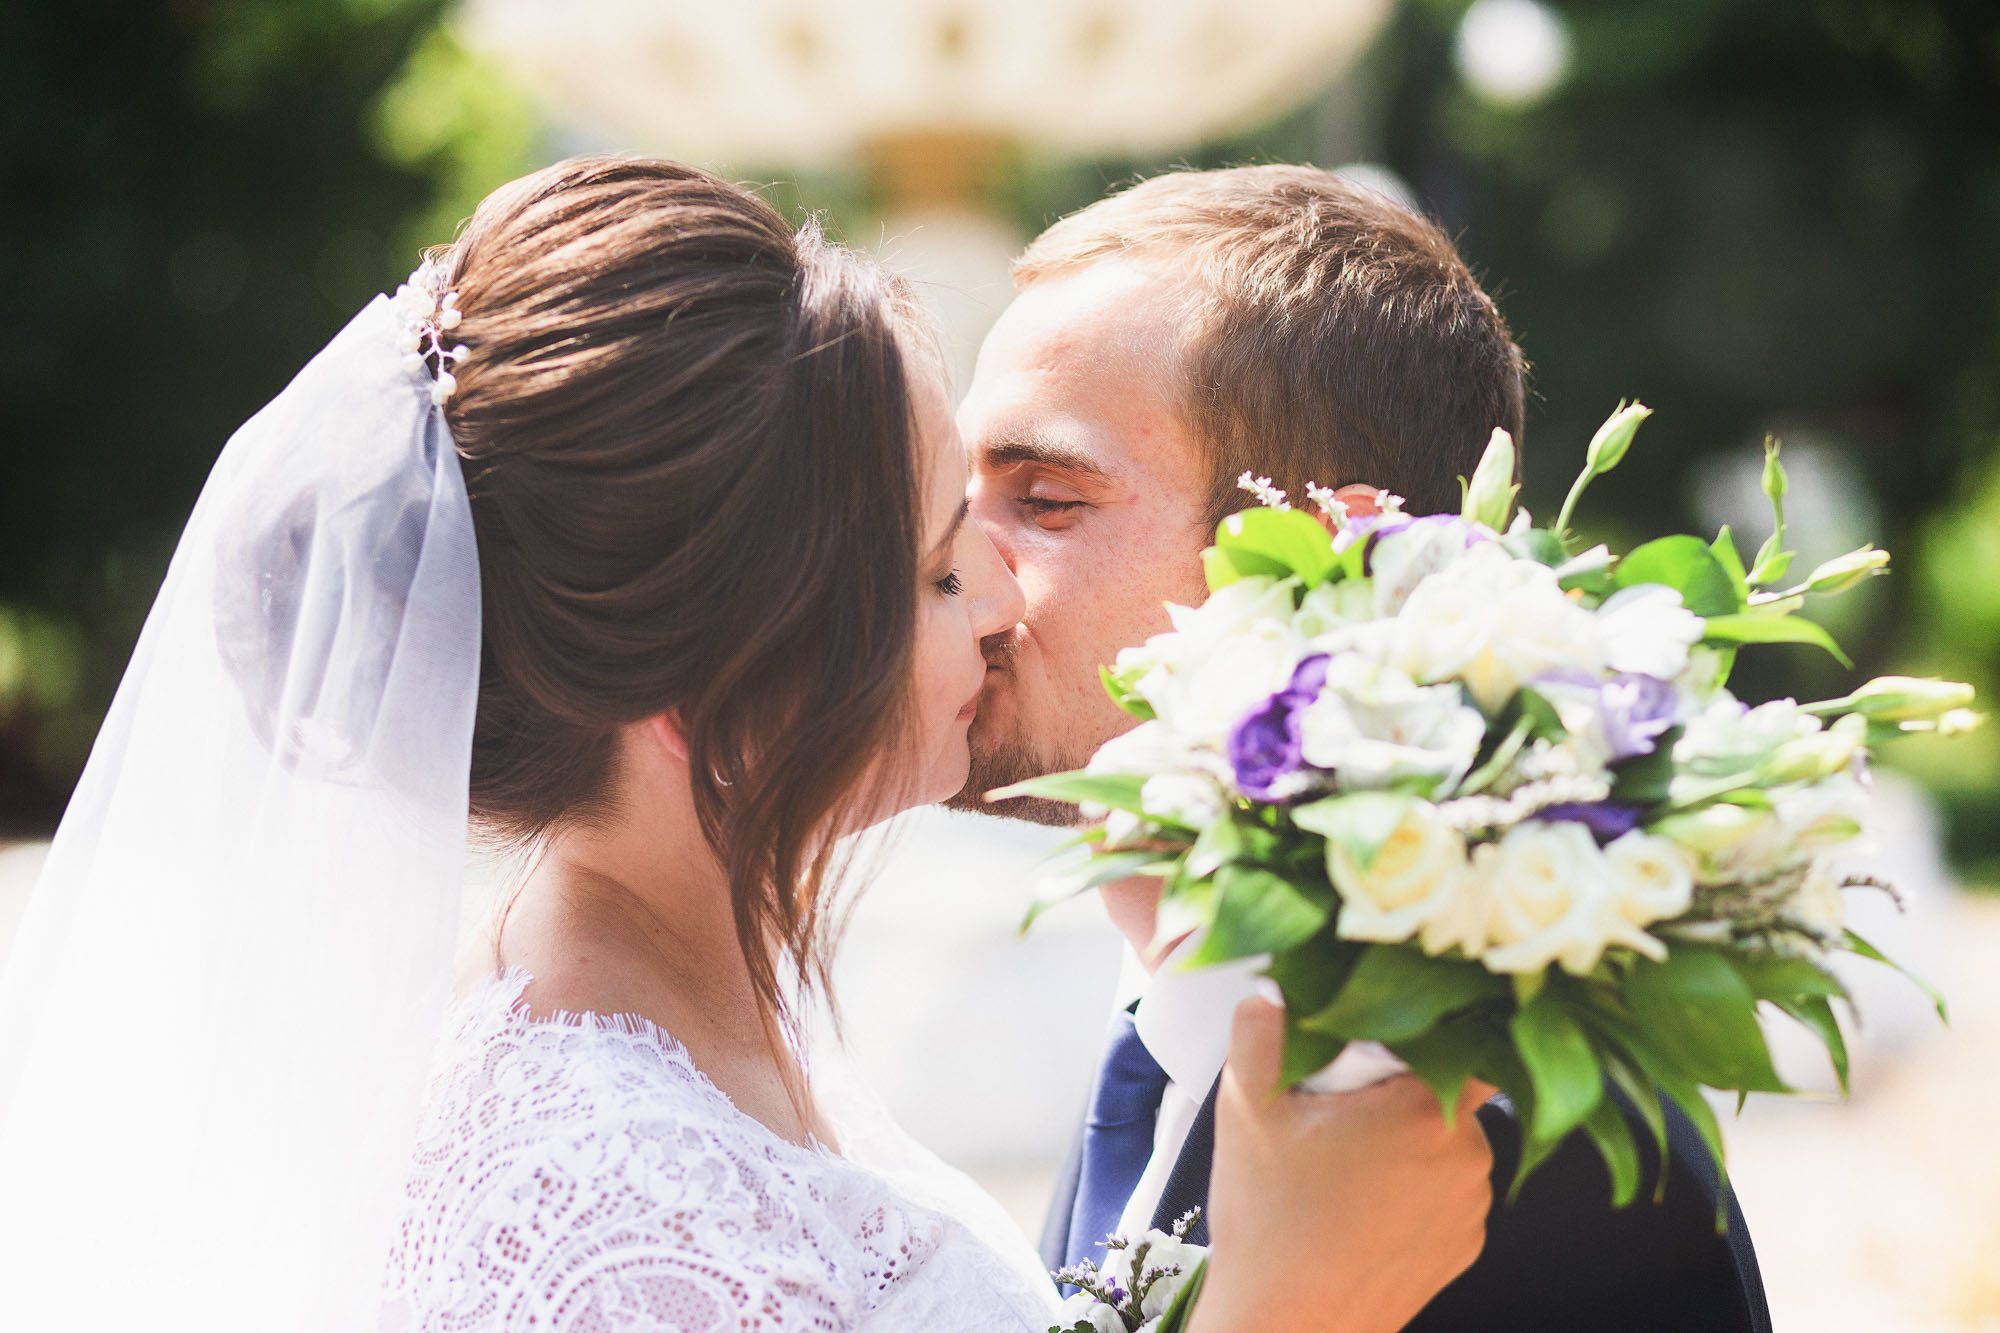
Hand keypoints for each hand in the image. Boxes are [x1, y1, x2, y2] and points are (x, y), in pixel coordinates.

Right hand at [1189, 995, 1493, 1332]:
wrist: (1287, 1325)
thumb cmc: (1270, 1223)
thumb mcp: (1247, 1111)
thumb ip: (1258, 1035)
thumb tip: (1269, 994)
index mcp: (1423, 1110)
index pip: (1466, 1037)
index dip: (1429, 1030)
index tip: (1389, 1041)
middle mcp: (1465, 1156)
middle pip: (1449, 1089)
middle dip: (1403, 1089)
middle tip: (1343, 1107)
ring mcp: (1470, 1206)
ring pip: (1450, 1142)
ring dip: (1411, 1140)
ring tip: (1347, 1163)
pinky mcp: (1464, 1246)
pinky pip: (1449, 1191)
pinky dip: (1416, 1188)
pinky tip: (1363, 1202)